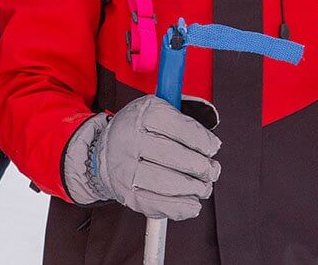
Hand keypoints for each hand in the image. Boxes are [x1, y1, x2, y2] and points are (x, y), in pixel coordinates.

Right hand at [62, 95, 221, 220]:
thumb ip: (183, 117)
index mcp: (142, 114)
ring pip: (166, 183)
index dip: (201, 139)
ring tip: (203, 186)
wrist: (104, 153)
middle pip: (173, 156)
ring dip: (194, 188)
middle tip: (211, 170)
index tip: (213, 147)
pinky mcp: (128, 195)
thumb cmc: (138, 131)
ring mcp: (126, 170)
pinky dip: (181, 207)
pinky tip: (192, 202)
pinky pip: (158, 205)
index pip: (178, 126)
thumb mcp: (156, 110)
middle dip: (201, 167)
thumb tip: (211, 134)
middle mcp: (131, 140)